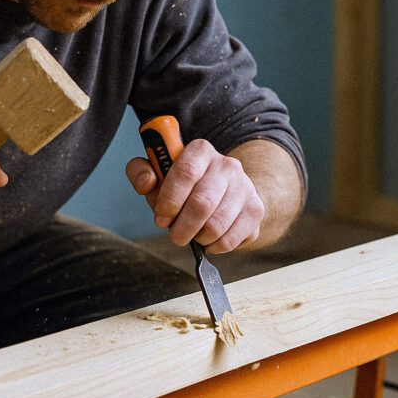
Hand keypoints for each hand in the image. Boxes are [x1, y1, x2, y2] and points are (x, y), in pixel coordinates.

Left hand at [125, 139, 264, 253]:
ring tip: (192, 234)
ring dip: (197, 238)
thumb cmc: (185, 185)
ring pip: (216, 225)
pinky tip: (208, 239)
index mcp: (201, 150)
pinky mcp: (255, 210)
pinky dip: (214, 247)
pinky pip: (230, 240)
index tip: (161, 216)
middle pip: (202, 203)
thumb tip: (146, 182)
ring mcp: (245, 187)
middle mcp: (227, 165)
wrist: (227, 191)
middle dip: (181, 227)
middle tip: (174, 234)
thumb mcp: (158, 173)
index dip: (170, 200)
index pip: (186, 172)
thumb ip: (141, 172)